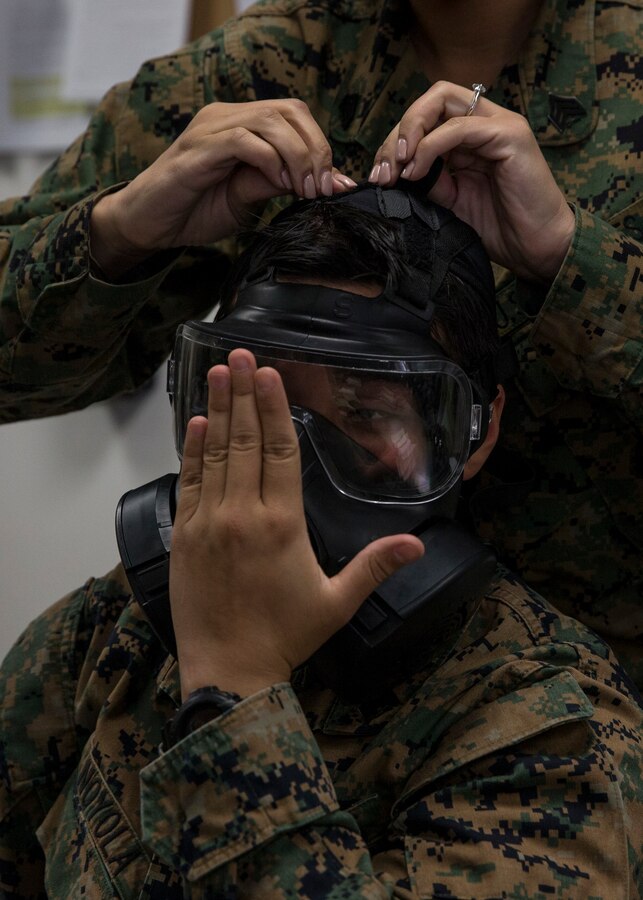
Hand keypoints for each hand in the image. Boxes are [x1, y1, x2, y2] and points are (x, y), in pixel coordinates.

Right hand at [90, 99, 355, 276]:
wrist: (149, 225)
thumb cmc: (194, 210)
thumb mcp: (247, 197)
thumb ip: (278, 183)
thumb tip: (323, 183)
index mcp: (240, 124)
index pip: (294, 114)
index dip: (320, 145)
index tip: (333, 185)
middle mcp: (225, 117)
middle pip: (288, 111)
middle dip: (316, 150)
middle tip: (322, 188)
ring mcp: (210, 130)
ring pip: (270, 121)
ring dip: (297, 156)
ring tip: (303, 189)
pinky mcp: (197, 151)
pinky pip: (242, 141)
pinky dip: (269, 161)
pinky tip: (277, 184)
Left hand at [169, 349, 423, 699]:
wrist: (229, 670)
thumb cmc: (285, 636)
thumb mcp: (337, 602)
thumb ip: (375, 567)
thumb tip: (418, 543)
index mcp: (283, 524)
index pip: (280, 451)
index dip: (275, 407)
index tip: (269, 374)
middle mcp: (243, 514)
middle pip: (246, 441)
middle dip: (244, 394)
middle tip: (240, 355)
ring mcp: (209, 523)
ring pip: (215, 454)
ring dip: (218, 411)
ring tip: (218, 373)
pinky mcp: (185, 536)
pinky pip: (189, 482)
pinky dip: (191, 450)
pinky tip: (195, 422)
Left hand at [370, 81, 574, 282]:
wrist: (536, 249)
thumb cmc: (499, 228)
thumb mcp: (450, 203)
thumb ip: (428, 181)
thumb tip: (394, 172)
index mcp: (471, 137)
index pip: (426, 116)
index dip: (396, 140)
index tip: (379, 175)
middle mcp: (485, 122)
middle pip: (432, 99)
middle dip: (398, 132)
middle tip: (383, 170)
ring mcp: (499, 125)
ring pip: (442, 101)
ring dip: (410, 133)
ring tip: (397, 170)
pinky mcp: (509, 135)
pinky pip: (459, 127)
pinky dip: (430, 146)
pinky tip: (416, 171)